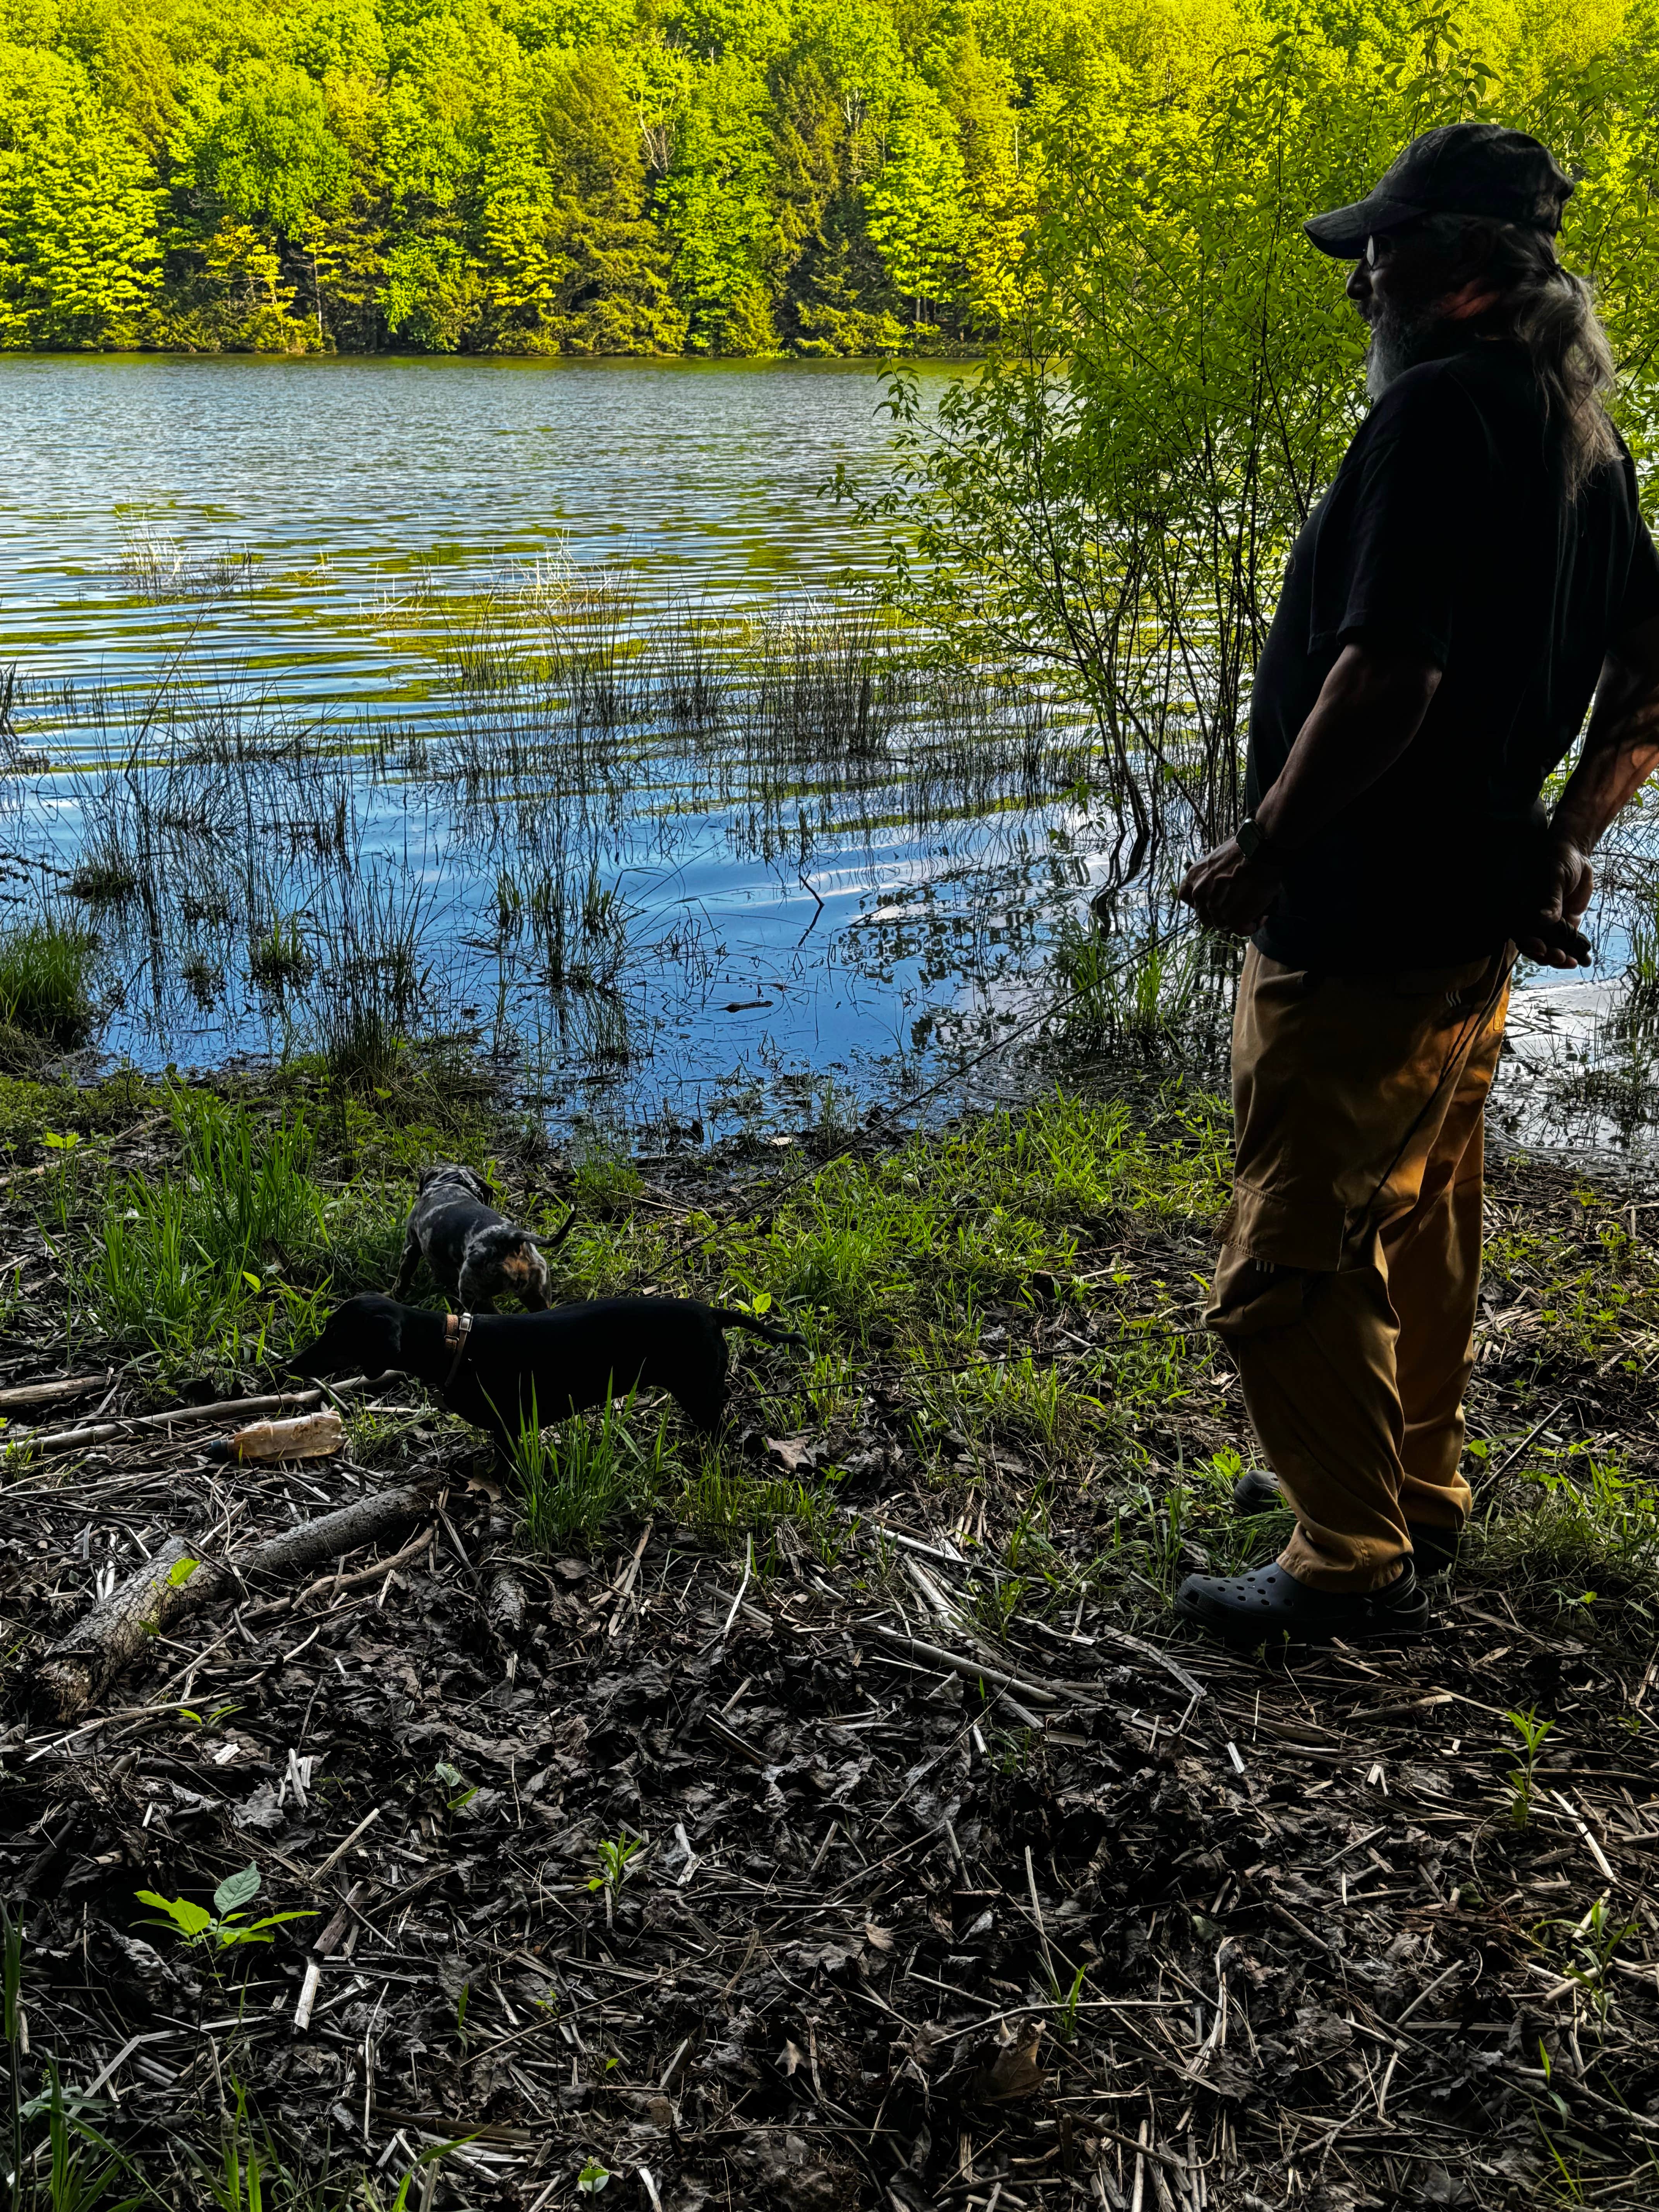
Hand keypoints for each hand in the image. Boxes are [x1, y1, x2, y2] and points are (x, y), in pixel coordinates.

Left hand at [1178, 836, 1282, 934]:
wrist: (1258, 851)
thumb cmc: (1243, 850)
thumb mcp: (1216, 859)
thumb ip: (1212, 877)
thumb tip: (1221, 886)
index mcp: (1193, 876)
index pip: (1186, 897)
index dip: (1198, 903)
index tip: (1209, 902)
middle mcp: (1199, 893)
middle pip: (1204, 916)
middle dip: (1218, 915)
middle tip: (1234, 909)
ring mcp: (1214, 908)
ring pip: (1221, 924)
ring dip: (1234, 922)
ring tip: (1250, 914)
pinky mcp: (1231, 918)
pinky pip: (1240, 930)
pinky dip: (1250, 927)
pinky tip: (1258, 919)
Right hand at [1515, 838, 1593, 968]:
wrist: (1575, 852)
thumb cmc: (1558, 857)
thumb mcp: (1553, 875)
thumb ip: (1549, 898)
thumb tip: (1543, 920)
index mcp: (1520, 906)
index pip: (1519, 930)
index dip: (1528, 943)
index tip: (1541, 948)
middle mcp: (1531, 917)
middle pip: (1534, 944)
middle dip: (1546, 954)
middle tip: (1560, 957)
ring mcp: (1548, 922)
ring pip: (1551, 947)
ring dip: (1559, 957)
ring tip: (1573, 962)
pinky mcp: (1565, 923)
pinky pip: (1568, 942)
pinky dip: (1575, 952)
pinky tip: (1585, 960)